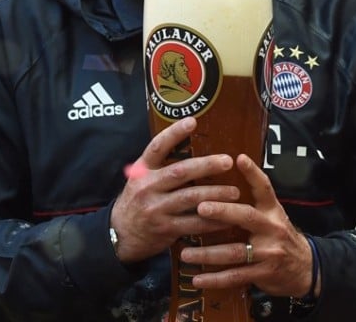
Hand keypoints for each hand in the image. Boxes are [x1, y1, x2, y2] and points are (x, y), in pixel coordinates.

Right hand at [110, 117, 242, 262]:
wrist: (119, 235)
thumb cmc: (138, 200)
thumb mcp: (140, 179)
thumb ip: (160, 165)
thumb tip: (193, 145)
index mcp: (142, 170)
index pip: (157, 147)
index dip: (174, 133)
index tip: (192, 121)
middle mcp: (147, 187)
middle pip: (180, 172)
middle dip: (206, 166)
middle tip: (228, 161)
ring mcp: (156, 209)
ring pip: (190, 198)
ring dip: (215, 194)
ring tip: (235, 192)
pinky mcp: (165, 229)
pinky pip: (193, 224)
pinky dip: (212, 220)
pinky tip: (227, 217)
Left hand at [180, 154, 318, 298]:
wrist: (306, 268)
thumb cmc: (280, 238)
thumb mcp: (274, 217)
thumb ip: (254, 205)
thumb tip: (222, 187)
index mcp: (273, 211)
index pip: (264, 188)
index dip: (253, 173)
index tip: (239, 158)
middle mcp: (272, 228)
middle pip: (246, 217)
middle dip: (223, 212)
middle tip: (200, 207)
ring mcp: (268, 253)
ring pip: (235, 251)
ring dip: (208, 253)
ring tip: (185, 253)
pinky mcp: (263, 274)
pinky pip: (235, 276)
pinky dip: (215, 279)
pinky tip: (197, 279)